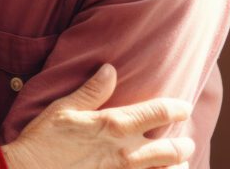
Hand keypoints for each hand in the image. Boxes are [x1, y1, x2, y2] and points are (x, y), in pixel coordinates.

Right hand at [1, 64, 193, 168]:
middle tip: (187, 143)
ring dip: (176, 168)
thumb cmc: (42, 142)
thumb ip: (91, 91)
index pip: (158, 113)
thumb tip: (110, 69)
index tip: (183, 107)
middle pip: (171, 150)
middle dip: (183, 145)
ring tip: (181, 166)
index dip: (176, 109)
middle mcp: (125, 152)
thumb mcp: (62, 109)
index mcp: (113, 126)